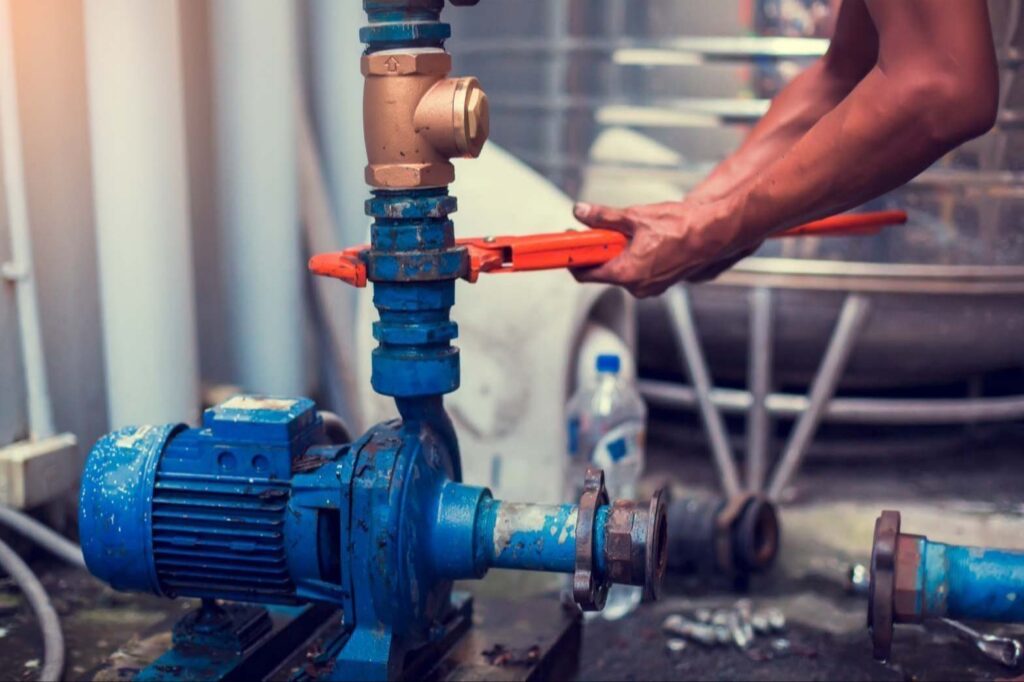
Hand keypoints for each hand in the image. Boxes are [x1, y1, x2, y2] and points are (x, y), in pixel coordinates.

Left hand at [570, 199, 757, 297]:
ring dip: (619, 253)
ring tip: (631, 232)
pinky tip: (645, 240)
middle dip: (600, 251)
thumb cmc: (681, 227)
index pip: (586, 274)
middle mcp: (637, 287)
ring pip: (623, 271)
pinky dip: (634, 257)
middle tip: (600, 231)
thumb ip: (604, 217)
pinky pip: (639, 272)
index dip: (574, 258)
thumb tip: (582, 211)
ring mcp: (651, 288)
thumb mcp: (635, 217)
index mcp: (626, 274)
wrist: (715, 233)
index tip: (569, 245)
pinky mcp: (662, 282)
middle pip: (605, 271)